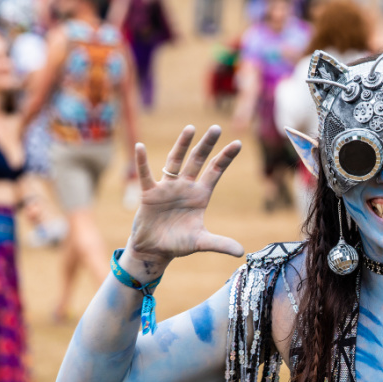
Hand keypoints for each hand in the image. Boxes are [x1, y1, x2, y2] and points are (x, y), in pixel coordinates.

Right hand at [126, 125, 243, 270]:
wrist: (155, 250)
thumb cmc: (178, 244)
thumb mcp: (201, 243)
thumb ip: (220, 244)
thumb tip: (242, 252)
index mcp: (200, 196)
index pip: (215, 172)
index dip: (225, 158)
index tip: (237, 143)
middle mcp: (185, 187)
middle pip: (198, 161)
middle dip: (207, 145)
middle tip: (217, 128)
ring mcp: (168, 188)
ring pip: (175, 161)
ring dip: (182, 145)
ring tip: (191, 128)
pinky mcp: (150, 193)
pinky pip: (146, 175)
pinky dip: (143, 162)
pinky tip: (140, 147)